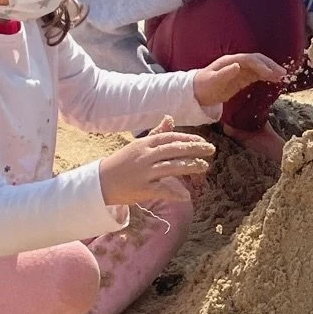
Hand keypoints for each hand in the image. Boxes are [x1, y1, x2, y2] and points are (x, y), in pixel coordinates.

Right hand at [98, 115, 215, 207]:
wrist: (101, 182)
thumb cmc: (123, 163)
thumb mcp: (139, 145)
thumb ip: (156, 133)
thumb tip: (170, 117)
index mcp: (145, 144)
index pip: (170, 138)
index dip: (187, 139)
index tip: (202, 142)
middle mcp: (145, 156)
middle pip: (173, 150)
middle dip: (194, 149)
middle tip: (211, 150)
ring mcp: (144, 172)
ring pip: (171, 167)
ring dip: (190, 166)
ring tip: (204, 166)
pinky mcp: (142, 188)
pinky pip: (162, 189)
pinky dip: (175, 193)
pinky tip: (187, 195)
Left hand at [191, 51, 285, 107]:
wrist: (196, 93)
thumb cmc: (203, 87)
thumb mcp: (212, 81)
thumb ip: (225, 73)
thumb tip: (238, 65)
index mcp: (230, 61)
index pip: (249, 60)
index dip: (261, 65)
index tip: (271, 74)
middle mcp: (236, 63)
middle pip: (257, 61)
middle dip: (270, 66)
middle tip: (283, 74)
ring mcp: (239, 70)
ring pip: (258, 67)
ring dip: (271, 71)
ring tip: (283, 77)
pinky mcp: (241, 78)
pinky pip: (256, 75)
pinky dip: (266, 76)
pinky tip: (274, 80)